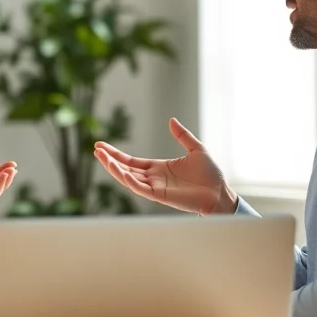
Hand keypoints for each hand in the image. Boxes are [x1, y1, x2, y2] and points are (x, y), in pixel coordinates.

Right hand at [93, 117, 236, 214]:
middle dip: (110, 160)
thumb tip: (171, 120)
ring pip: (129, 178)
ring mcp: (155, 187)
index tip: (101, 145)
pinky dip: (131, 181)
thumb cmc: (210, 175)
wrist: (220, 192)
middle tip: (96, 149)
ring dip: (115, 169)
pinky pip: (141, 189)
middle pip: (125, 168)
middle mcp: (153, 178)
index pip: (131, 160)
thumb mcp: (196, 149)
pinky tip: (123, 172)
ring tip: (102, 158)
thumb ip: (182, 135)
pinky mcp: (161, 196)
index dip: (116, 154)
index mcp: (158, 168)